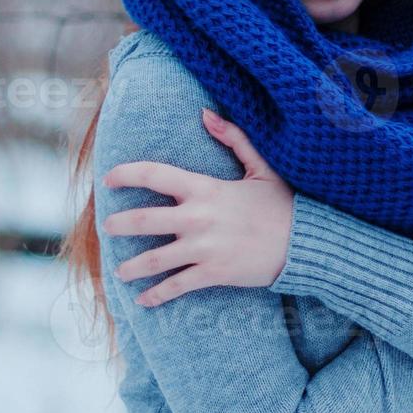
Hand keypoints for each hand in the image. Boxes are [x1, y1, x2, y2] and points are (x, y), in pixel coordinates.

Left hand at [101, 107, 294, 307]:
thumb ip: (232, 138)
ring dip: (131, 267)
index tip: (109, 179)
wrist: (306, 242)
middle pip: (142, 220)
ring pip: (153, 259)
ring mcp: (204, 248)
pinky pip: (176, 286)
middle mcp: (197, 218)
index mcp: (205, 188)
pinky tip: (143, 299)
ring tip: (120, 272)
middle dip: (118, 225)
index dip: (126, 174)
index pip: (154, 174)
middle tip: (106, 228)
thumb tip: (205, 113)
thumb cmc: (282, 204)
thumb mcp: (260, 166)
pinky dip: (156, 294)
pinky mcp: (213, 273)